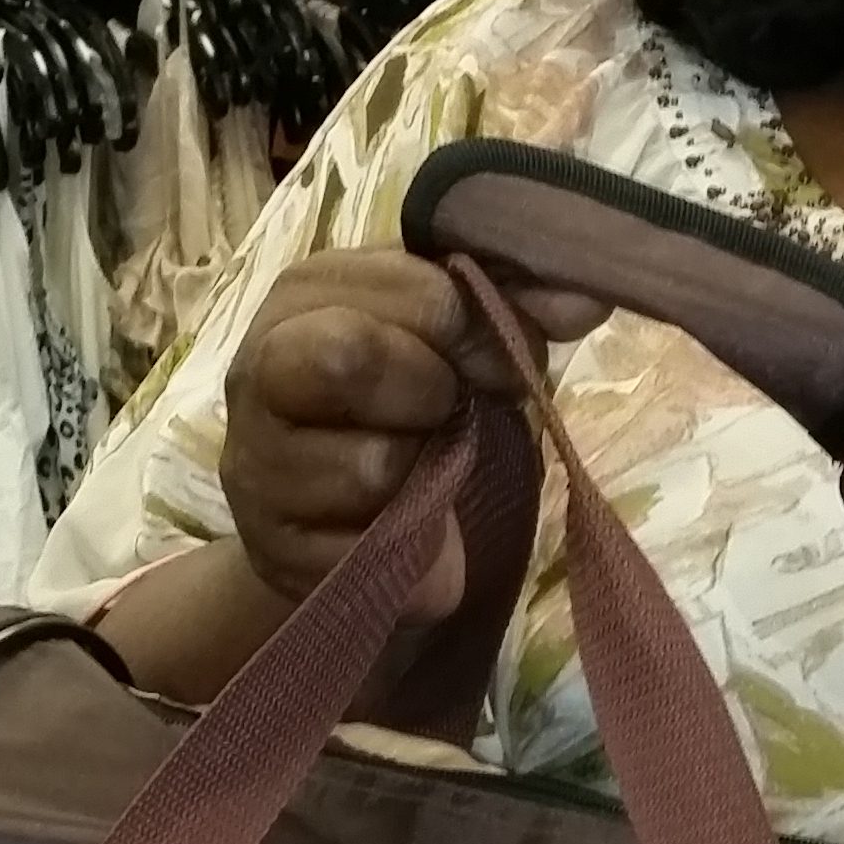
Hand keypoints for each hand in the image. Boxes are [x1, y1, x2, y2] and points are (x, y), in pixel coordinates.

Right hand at [219, 249, 604, 609]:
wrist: (340, 521)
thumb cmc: (406, 405)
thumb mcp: (457, 339)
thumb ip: (517, 300)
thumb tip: (588, 295)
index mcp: (307, 292)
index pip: (412, 290)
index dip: (475, 327)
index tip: (493, 360)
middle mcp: (259, 368)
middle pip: (349, 357)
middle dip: (429, 392)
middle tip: (447, 413)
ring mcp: (255, 464)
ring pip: (369, 467)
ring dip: (422, 479)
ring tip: (419, 474)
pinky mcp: (273, 550)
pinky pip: (367, 552)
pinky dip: (412, 550)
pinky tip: (408, 533)